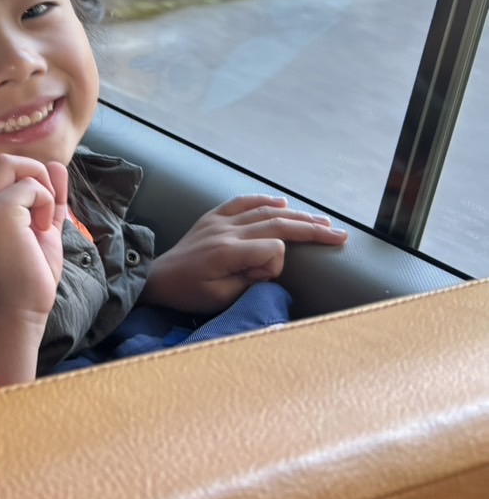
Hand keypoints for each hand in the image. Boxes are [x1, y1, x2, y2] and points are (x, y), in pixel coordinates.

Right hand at [0, 90, 66, 385]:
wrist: (22, 305)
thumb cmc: (29, 272)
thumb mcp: (43, 225)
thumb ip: (47, 194)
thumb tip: (55, 167)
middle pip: (9, 159)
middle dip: (38, 180)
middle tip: (42, 218)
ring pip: (22, 166)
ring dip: (43, 193)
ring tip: (39, 225)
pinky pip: (35, 187)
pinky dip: (47, 206)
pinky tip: (38, 231)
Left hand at [143, 195, 348, 314]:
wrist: (157, 278)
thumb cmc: (188, 293)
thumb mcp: (220, 298)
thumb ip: (249, 281)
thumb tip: (270, 264)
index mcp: (226, 252)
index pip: (272, 248)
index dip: (276, 265)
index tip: (263, 279)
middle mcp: (225, 230)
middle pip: (276, 223)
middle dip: (311, 230)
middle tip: (340, 235)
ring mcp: (219, 220)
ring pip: (265, 211)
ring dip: (296, 215)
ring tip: (323, 222)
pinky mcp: (213, 217)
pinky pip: (242, 202)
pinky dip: (264, 200)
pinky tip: (283, 203)